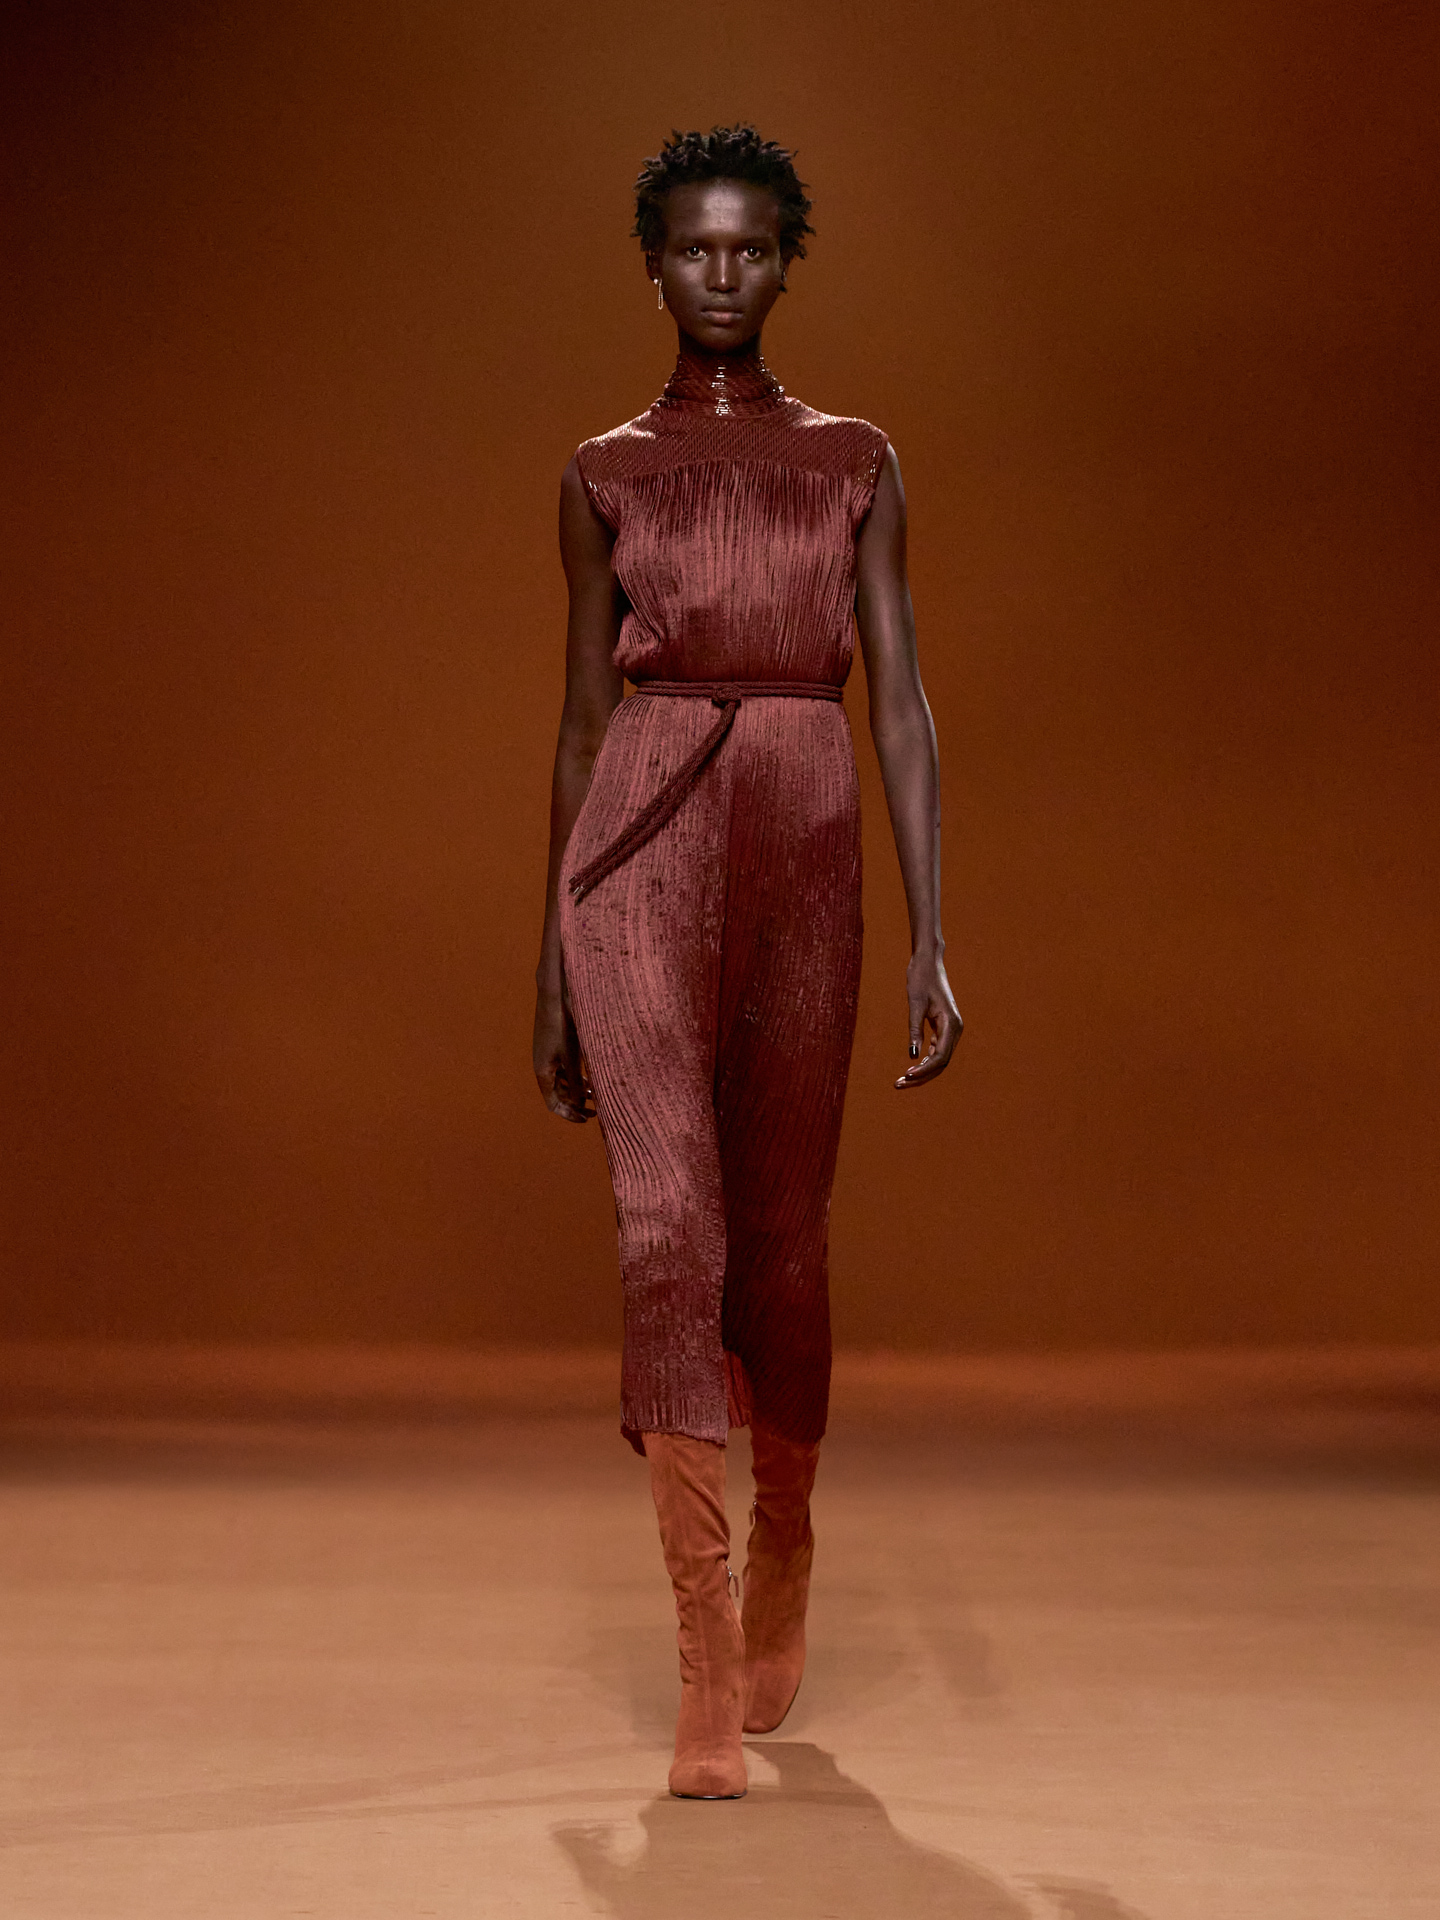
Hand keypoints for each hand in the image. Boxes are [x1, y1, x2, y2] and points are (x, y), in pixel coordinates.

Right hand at [534, 980, 594, 1122]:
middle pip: (558, 1095)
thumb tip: (580, 1104)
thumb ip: (576, 1082)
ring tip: (597, 1095)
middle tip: (595, 1112)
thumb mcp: (571, 1057)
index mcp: (542, 1072)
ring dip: (578, 1090)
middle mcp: (543, 1067)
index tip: (586, 1119)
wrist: (554, 996)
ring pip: (563, 1082)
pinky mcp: (555, 1047)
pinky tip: (593, 1077)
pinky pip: (564, 1069)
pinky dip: (578, 1076)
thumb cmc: (562, 1026)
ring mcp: (548, 1057)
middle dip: (576, 1104)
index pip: (553, 1104)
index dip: (569, 1114)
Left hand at [894, 947, 961, 1088]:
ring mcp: (951, 1029)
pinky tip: (911, 1068)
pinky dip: (925, 1061)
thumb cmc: (921, 978)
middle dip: (921, 1076)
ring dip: (922, 1071)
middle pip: (941, 1063)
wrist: (928, 961)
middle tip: (899, 1084)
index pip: (941, 1057)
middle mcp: (955, 1029)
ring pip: (939, 1059)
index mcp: (952, 1024)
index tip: (907, 1075)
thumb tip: (912, 1055)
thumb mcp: (915, 1003)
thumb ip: (915, 1029)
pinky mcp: (943, 1027)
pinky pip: (937, 1050)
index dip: (924, 1070)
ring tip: (902, 1080)